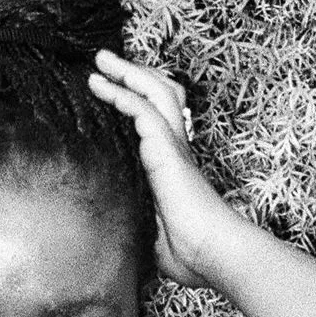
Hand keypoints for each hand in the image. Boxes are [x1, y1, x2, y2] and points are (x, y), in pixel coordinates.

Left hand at [87, 50, 242, 289]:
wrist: (214, 255)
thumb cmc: (189, 253)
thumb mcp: (151, 229)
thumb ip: (135, 216)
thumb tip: (108, 224)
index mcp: (171, 164)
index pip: (157, 118)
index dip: (137, 98)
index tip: (110, 89)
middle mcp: (176, 149)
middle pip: (161, 94)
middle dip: (132, 74)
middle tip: (104, 61)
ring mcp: (174, 148)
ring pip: (155, 93)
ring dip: (127, 73)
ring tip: (101, 61)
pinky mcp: (168, 152)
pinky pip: (145, 112)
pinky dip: (125, 96)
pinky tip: (105, 88)